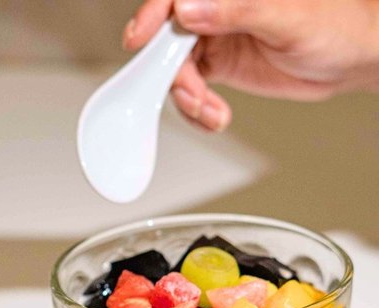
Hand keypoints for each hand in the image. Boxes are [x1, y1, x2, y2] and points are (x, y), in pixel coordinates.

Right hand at [123, 0, 378, 130]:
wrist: (349, 60)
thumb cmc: (334, 26)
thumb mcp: (286, 17)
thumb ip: (236, 10)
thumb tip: (189, 10)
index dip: (152, 16)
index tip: (140, 40)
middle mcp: (215, 8)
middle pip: (168, 37)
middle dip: (172, 73)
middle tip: (189, 94)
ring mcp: (214, 36)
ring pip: (175, 68)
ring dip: (187, 98)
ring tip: (210, 112)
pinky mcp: (218, 63)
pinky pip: (190, 88)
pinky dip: (196, 109)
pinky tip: (215, 116)